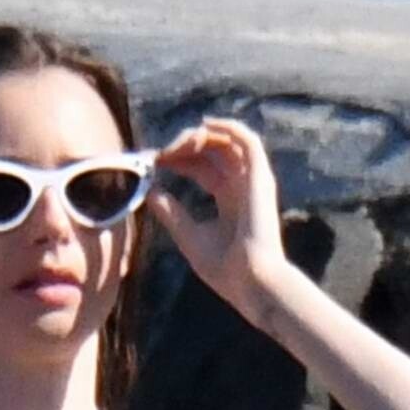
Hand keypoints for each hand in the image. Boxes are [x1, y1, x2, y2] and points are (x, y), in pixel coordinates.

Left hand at [148, 117, 286, 323]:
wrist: (250, 282)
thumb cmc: (224, 269)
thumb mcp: (187, 235)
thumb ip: (170, 211)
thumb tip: (149, 190)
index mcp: (228, 200)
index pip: (203, 167)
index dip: (179, 159)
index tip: (155, 160)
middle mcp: (242, 186)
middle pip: (213, 151)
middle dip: (185, 146)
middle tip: (161, 153)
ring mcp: (253, 181)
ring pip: (228, 141)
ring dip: (201, 135)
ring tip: (177, 144)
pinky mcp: (260, 177)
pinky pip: (247, 141)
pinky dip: (226, 128)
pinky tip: (203, 127)